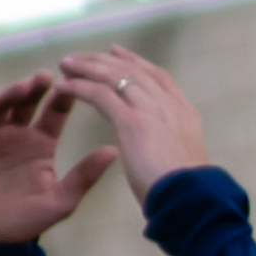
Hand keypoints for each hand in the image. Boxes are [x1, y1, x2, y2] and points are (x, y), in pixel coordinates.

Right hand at [0, 73, 118, 244]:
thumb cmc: (23, 223)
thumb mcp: (59, 200)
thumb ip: (84, 176)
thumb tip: (115, 151)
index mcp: (41, 145)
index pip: (54, 114)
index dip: (63, 99)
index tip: (74, 84)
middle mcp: (16, 134)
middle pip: (27, 102)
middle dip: (36, 88)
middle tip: (47, 77)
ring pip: (1, 104)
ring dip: (11, 93)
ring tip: (24, 87)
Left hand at [52, 46, 213, 199]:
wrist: (192, 202)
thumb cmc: (190, 193)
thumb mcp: (184, 161)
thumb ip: (171, 146)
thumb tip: (161, 150)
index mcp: (184, 114)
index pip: (158, 77)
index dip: (136, 62)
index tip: (117, 54)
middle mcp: (168, 105)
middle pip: (133, 70)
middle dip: (105, 60)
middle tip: (81, 57)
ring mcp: (151, 110)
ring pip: (115, 75)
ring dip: (87, 67)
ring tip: (66, 65)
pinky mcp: (132, 121)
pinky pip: (99, 94)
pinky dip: (78, 87)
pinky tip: (63, 88)